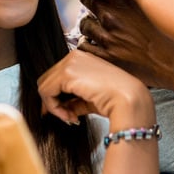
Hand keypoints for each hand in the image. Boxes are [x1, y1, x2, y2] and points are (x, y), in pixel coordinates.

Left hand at [36, 49, 153, 126]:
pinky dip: (53, 107)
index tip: (64, 113)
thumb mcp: (89, 99)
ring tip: (69, 117)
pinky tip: (67, 115)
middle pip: (48, 80)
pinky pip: (46, 92)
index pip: (58, 77)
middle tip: (66, 116)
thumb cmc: (117, 99)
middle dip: (53, 101)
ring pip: (44, 86)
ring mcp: (70, 62)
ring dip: (53, 105)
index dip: (57, 97)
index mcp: (82, 59)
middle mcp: (74, 56)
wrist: (128, 100)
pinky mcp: (66, 73)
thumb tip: (59, 109)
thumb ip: (73, 101)